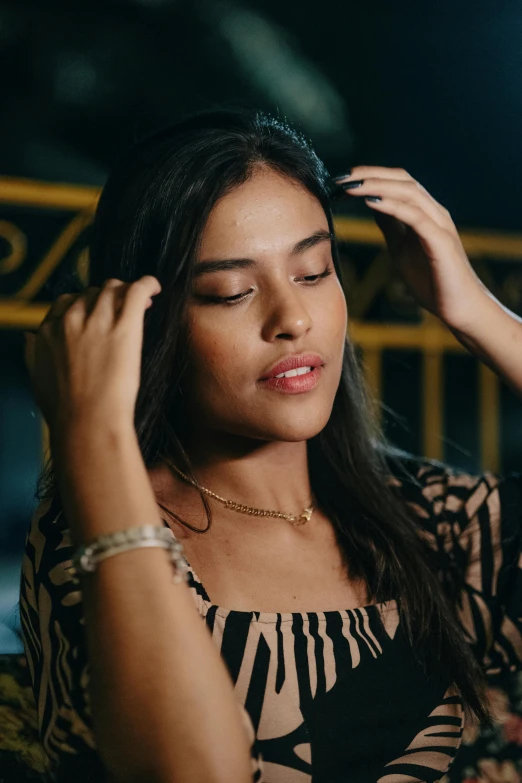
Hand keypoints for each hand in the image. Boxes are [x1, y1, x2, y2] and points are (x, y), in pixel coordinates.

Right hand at [23, 276, 161, 435]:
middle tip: (122, 310)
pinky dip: (147, 284)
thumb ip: (34, 353)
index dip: (85, 303)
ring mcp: (98, 322)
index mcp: (49, 331)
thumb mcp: (37, 377)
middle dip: (107, 297)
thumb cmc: (65, 410)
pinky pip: (136, 292)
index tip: (96, 312)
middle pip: (92, 293)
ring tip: (141, 302)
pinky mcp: (124, 328)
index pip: (68, 301)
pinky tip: (154, 288)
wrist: (87, 422)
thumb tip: (31, 339)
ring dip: (126, 291)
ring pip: (113, 288)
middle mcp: (71, 320)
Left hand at [332, 166, 486, 328]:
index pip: (397, 182)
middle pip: (402, 180)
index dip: (370, 176)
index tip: (341, 181)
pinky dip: (392, 205)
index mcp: (425, 212)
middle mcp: (434, 212)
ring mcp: (440, 224)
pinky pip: (415, 217)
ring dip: (377, 186)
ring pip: (409, 192)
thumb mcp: (401, 248)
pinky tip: (370, 202)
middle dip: (370, 175)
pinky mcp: (441, 241)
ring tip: (351, 187)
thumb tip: (373, 205)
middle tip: (340, 178)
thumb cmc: (431, 280)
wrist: (458, 307)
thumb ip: (391, 226)